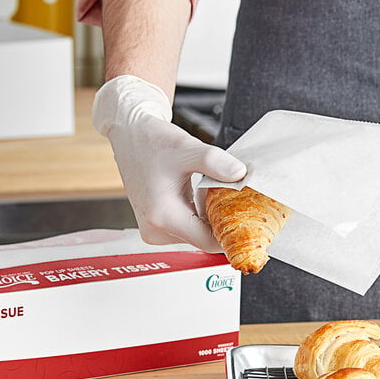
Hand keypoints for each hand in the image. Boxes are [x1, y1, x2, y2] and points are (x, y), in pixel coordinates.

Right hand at [92, 75, 246, 250]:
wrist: (130, 136)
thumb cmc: (153, 141)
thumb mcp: (187, 148)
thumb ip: (215, 163)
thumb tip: (241, 176)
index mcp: (161, 216)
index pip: (207, 242)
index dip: (231, 233)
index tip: (249, 220)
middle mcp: (155, 230)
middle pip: (203, 239)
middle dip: (222, 221)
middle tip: (235, 199)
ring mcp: (155, 230)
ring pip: (197, 234)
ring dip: (210, 217)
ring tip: (213, 192)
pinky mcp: (157, 226)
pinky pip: (188, 228)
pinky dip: (200, 215)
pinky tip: (201, 196)